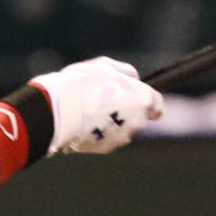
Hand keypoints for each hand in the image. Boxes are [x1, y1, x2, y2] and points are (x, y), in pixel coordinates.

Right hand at [28, 56, 163, 154]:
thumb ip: (125, 72)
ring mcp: (123, 137)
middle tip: (106, 101)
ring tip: (91, 111)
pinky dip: (101, 132)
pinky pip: (108, 139)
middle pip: (139, 118)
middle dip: (127, 111)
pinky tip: (85, 123)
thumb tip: (134, 78)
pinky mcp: (107, 148)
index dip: (149, 102)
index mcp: (143, 99)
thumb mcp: (104, 66)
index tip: (139, 100)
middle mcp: (138, 122)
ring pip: (123, 129)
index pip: (157, 104)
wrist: (58, 111)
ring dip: (113, 123)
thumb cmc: (81, 84)